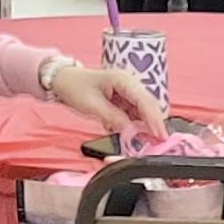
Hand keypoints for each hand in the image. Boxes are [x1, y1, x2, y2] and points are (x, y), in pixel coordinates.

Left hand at [48, 61, 163, 136]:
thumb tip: (131, 131)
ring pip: (144, 112)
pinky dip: (134, 125)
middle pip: (149, 106)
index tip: (160, 136)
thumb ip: (113, 117)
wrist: (62, 80)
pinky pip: (134, 115)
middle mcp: (129, 84)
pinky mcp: (124, 101)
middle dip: (154, 125)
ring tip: (145, 141)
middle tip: (158, 143)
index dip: (154, 120)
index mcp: (123, 80)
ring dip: (144, 127)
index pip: (145, 101)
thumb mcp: (92, 105)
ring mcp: (127, 93)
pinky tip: (128, 133)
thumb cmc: (74, 87)